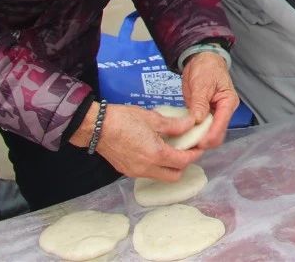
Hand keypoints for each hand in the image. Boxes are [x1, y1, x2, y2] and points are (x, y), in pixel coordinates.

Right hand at [73, 103, 202, 183]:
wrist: (95, 127)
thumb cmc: (124, 119)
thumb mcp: (153, 118)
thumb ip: (175, 125)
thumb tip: (192, 123)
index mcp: (156, 154)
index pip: (183, 162)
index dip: (194, 154)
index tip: (199, 146)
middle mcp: (146, 168)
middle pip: (174, 176)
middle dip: (184, 165)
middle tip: (186, 150)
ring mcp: (135, 172)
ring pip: (160, 176)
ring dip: (169, 167)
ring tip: (171, 149)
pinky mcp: (126, 171)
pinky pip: (148, 173)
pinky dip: (156, 166)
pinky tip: (155, 151)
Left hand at [179, 51, 236, 149]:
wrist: (200, 59)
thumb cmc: (206, 68)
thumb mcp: (202, 84)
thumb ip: (200, 103)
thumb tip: (197, 120)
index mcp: (228, 103)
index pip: (221, 126)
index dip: (209, 137)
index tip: (196, 143)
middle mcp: (223, 111)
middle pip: (216, 134)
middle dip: (203, 142)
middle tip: (187, 146)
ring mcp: (213, 114)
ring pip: (208, 134)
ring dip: (197, 140)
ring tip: (183, 144)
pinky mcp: (203, 115)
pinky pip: (199, 129)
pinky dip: (192, 134)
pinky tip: (182, 137)